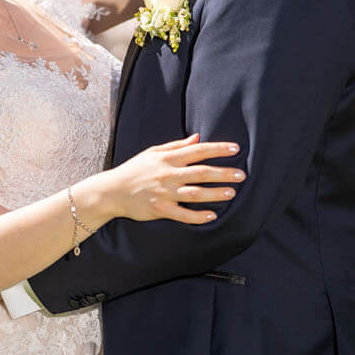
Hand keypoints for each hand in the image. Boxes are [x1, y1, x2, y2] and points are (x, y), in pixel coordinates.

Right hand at [97, 134, 243, 223]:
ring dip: (215, 193)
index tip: (236, 149)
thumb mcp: (152, 152)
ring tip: (232, 192)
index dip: (218, 149)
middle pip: (202, 173)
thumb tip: (198, 138)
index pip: (198, 151)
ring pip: (196, 193)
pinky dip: (198, 215)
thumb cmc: (134, 170)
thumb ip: (176, 146)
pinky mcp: (160, 209)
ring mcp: (165, 193)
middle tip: (242, 175)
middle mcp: (168, 174)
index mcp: (167, 158)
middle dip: (224, 173)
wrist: (112, 191)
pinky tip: (212, 215)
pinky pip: (183, 214)